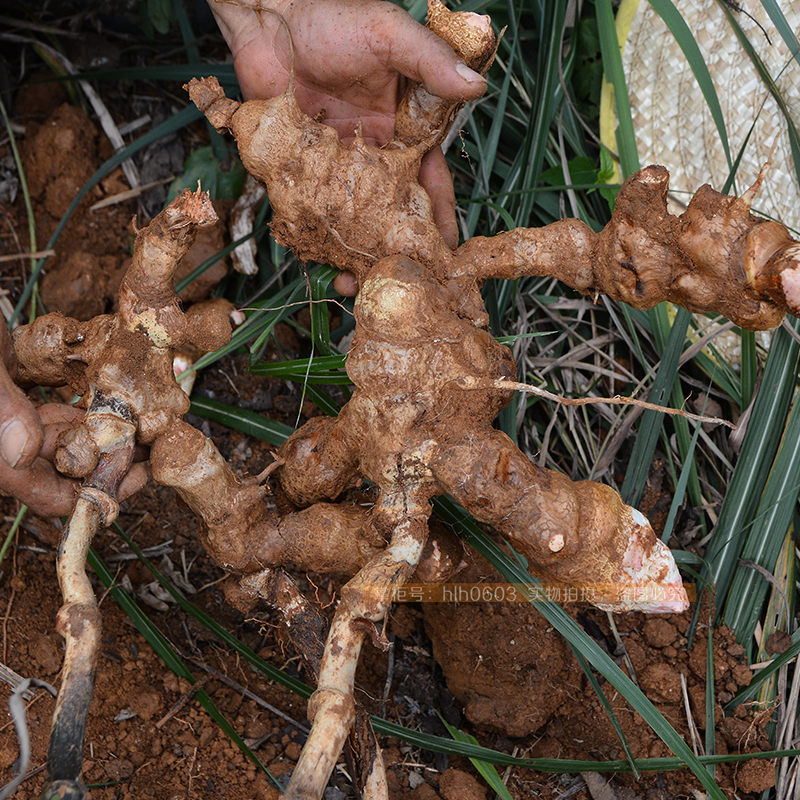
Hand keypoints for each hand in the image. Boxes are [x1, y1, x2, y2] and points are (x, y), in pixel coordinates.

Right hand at [0, 325, 145, 517]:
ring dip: (99, 437)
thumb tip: (19, 454)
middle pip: (62, 471)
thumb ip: (0, 408)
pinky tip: (108, 402)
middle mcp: (2, 443)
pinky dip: (80, 413)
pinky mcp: (12, 398)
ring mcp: (8, 421)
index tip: (137, 477)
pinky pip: (52, 416)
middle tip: (148, 443)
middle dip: (106, 462)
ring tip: (139, 422)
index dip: (94, 495)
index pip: (46, 495)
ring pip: (61, 444)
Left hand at [209, 0, 487, 293]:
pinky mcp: (297, 167)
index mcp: (402, 130)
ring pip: (349, 220)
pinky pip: (307, 209)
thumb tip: (477, 86)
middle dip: (394, 249)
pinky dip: (312, 237)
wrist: (267, 11)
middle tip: (397, 282)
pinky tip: (317, 261)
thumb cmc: (332, 14)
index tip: (446, 255)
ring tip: (353, 284)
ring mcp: (333, 164)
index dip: (438, 218)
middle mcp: (371, 154)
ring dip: (352, 253)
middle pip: (389, 213)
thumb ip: (429, 62)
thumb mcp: (388, 35)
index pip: (428, 182)